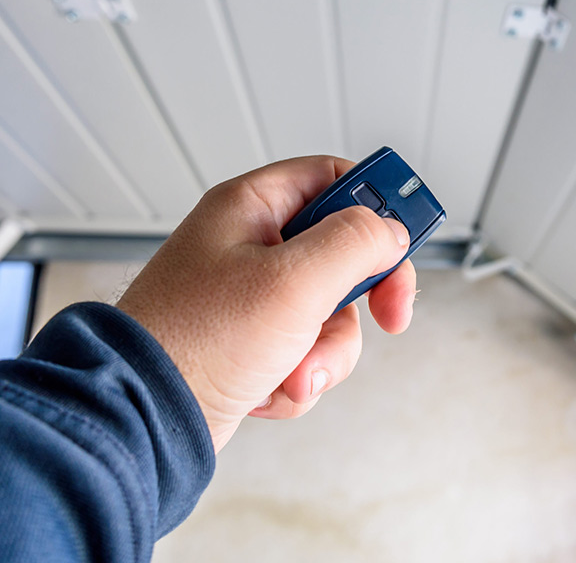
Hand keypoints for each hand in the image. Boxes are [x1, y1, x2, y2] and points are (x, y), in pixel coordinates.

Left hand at [117, 156, 415, 451]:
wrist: (143, 421)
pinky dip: (300, 375)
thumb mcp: (293, 281)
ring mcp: (253, 297)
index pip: (333, 178)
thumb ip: (355, 243)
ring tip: (294, 370)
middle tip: (388, 314)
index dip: (377, 203)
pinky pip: (309, 349)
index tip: (408, 235)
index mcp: (252, 208)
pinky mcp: (254, 343)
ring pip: (332, 311)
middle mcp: (252, 246)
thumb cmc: (195, 342)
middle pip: (344, 251)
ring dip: (326, 349)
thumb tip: (391, 231)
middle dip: (361, 297)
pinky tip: (271, 388)